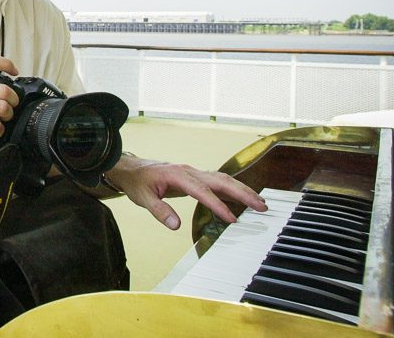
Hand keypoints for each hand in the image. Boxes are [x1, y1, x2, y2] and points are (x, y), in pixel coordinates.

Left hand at [105, 155, 267, 229]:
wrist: (132, 168)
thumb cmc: (138, 182)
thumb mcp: (142, 198)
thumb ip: (159, 210)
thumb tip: (174, 225)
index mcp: (177, 175)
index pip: (202, 191)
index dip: (218, 205)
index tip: (232, 219)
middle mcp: (189, 171)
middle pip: (221, 180)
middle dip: (242, 193)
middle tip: (261, 206)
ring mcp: (194, 173)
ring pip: (223, 179)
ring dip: (242, 190)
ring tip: (260, 203)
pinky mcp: (195, 178)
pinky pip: (218, 182)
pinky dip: (233, 190)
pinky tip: (244, 200)